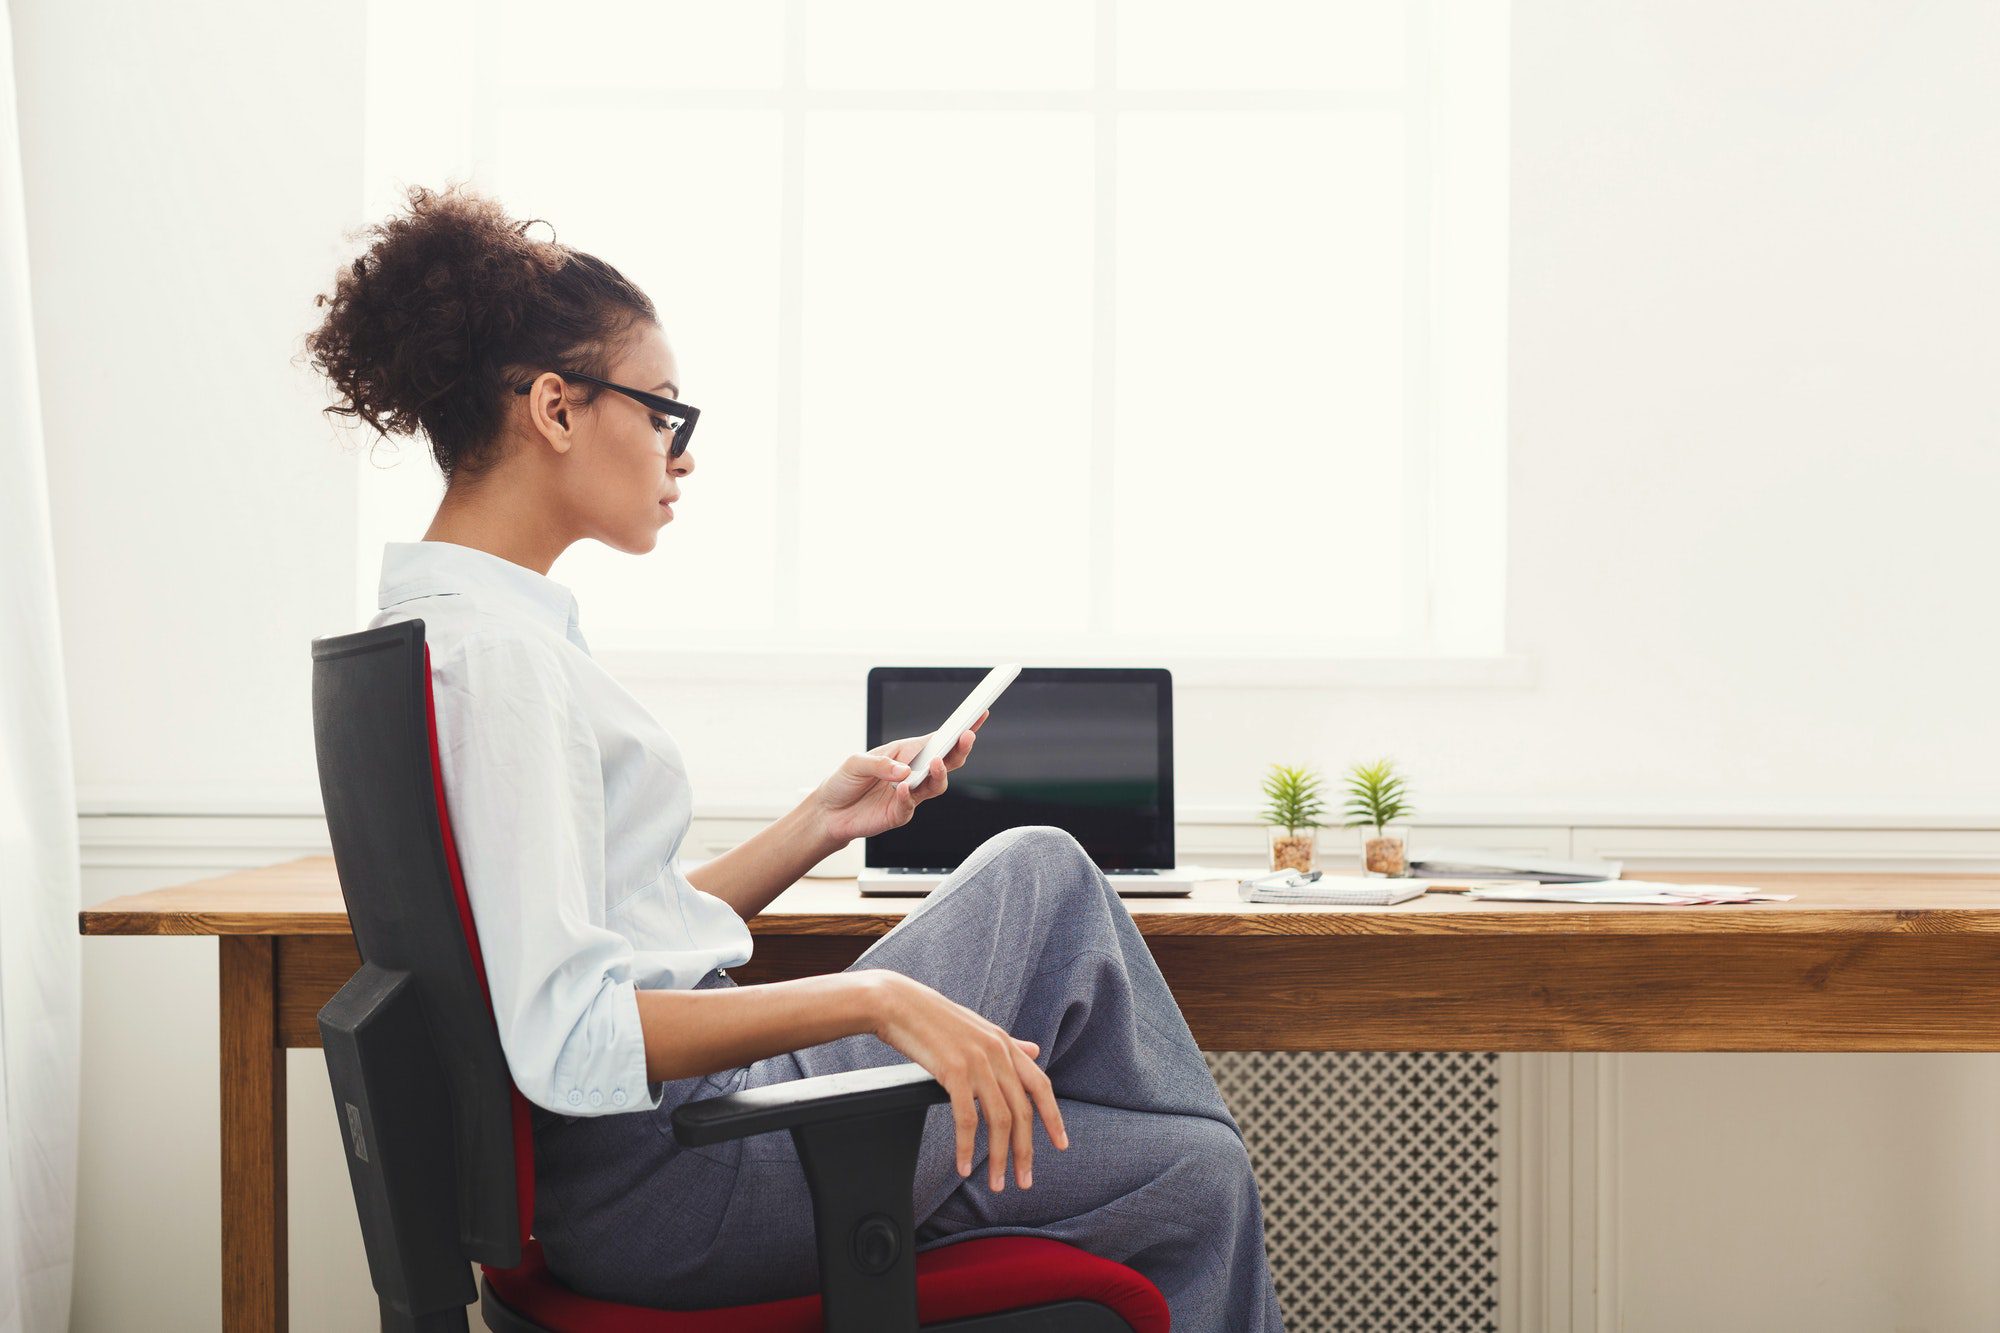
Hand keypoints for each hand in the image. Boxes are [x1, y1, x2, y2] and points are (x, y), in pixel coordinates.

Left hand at [805, 710, 988, 846]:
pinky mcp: (900, 814)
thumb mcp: (855, 763)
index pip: (938, 739)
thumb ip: (879, 764)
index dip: (959, 729)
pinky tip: (901, 788)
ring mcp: (910, 794)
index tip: (978, 714)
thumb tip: (904, 772)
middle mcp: (913, 772)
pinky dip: (907, 796)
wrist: (829, 812)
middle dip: (960, 749)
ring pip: (937, 784)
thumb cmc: (844, 781)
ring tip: (936, 763)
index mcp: (906, 752)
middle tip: (968, 736)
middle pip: (947, 761)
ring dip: (939, 773)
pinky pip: (910, 805)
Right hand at [866, 971, 1068, 1190]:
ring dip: (1000, 1158)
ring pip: (999, 1120)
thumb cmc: (934, 1019)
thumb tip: (1036, 1050)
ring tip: (997, 1183)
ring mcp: (977, 1062)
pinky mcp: (954, 1072)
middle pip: (1022, 1112)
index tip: (1061, 1144)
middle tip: (1023, 1181)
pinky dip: (968, 1148)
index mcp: (1005, 1044)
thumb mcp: (979, 1028)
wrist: (898, 1004)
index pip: (1040, 1085)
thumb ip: (1009, 1044)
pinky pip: (967, 1119)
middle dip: (1026, 1151)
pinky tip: (965, 1166)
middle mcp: (997, 1053)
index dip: (1054, 1117)